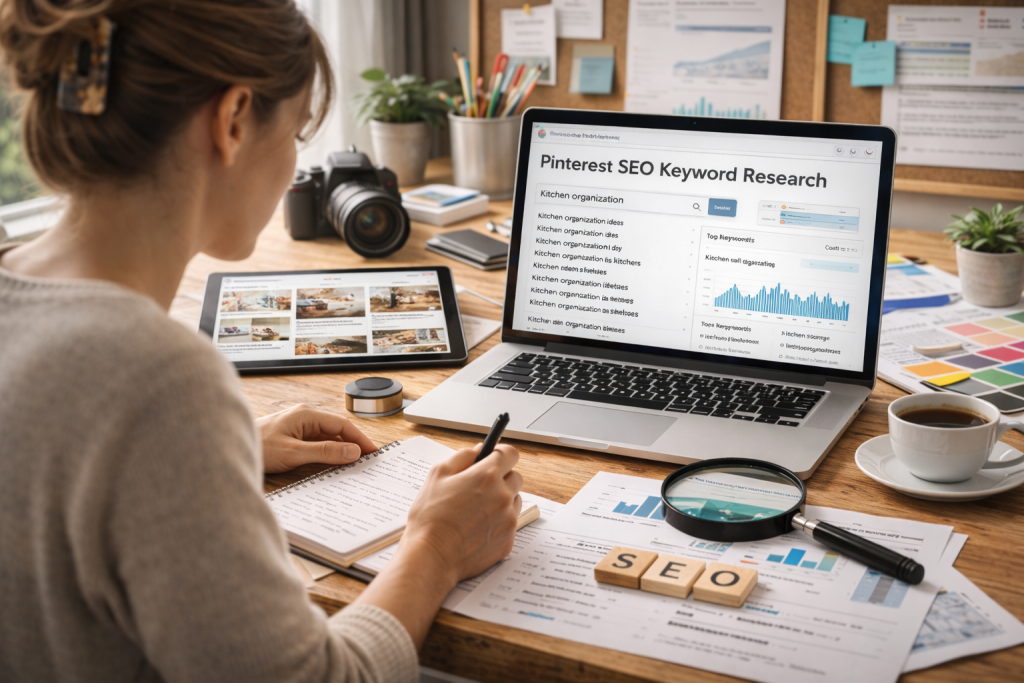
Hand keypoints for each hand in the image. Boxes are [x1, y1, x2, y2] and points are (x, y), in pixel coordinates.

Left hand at [256, 404, 376, 473]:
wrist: (230, 450)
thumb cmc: (259, 448)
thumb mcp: (294, 453)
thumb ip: (325, 452)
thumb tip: (352, 451)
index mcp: (307, 415)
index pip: (342, 425)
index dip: (360, 439)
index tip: (373, 452)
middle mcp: (305, 417)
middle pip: (337, 430)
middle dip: (353, 444)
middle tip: (368, 461)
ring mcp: (299, 426)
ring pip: (328, 437)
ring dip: (341, 449)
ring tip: (354, 464)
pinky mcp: (294, 436)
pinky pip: (318, 443)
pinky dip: (328, 452)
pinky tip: (333, 463)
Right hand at [400, 443, 523, 583]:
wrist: (432, 556)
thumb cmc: (430, 517)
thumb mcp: (437, 475)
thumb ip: (462, 457)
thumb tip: (479, 450)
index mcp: (487, 476)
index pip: (510, 453)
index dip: (500, 454)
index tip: (493, 458)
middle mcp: (503, 496)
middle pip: (515, 477)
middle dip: (500, 478)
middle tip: (478, 488)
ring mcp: (508, 519)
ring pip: (514, 501)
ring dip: (501, 501)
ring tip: (475, 511)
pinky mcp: (508, 540)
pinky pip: (509, 524)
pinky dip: (497, 523)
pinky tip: (476, 528)